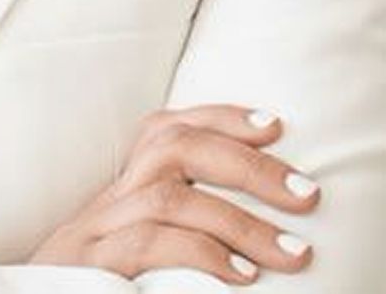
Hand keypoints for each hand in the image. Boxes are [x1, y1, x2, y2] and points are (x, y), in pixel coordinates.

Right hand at [27, 103, 320, 283]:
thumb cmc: (88, 287)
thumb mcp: (126, 249)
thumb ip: (166, 225)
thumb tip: (244, 224)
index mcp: (117, 192)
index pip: (164, 129)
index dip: (218, 117)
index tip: (273, 124)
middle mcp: (105, 202)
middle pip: (171, 148)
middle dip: (245, 163)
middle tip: (306, 192)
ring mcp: (94, 233)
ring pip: (167, 196)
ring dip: (240, 221)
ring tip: (293, 252)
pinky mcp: (90, 269)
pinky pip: (147, 246)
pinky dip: (200, 255)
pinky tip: (240, 279)